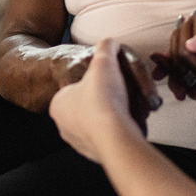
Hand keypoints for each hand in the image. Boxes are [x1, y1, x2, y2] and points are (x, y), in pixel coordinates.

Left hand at [50, 39, 159, 162]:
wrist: (116, 138)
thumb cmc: (103, 98)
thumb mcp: (103, 61)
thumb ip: (105, 47)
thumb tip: (109, 41)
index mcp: (58, 104)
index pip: (80, 86)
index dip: (101, 79)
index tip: (114, 78)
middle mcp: (64, 126)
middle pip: (95, 104)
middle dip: (114, 98)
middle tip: (131, 93)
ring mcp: (80, 143)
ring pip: (105, 121)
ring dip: (122, 112)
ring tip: (137, 107)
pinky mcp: (98, 154)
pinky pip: (113, 137)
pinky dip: (124, 128)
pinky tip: (134, 122)